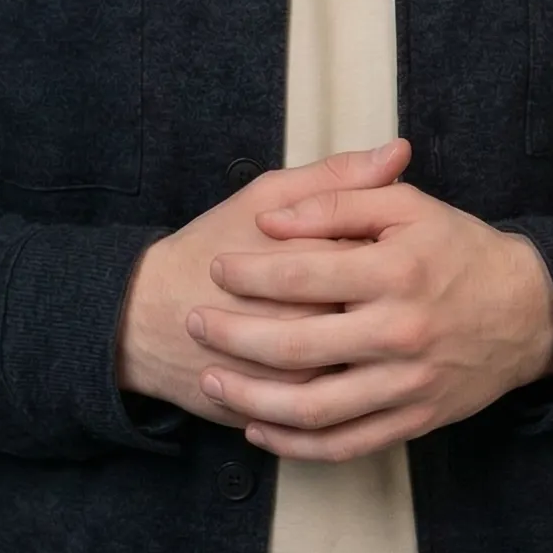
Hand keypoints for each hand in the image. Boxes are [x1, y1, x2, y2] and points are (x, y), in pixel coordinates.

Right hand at [115, 139, 414, 421]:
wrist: (151, 317)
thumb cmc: (212, 246)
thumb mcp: (266, 195)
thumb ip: (335, 176)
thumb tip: (400, 150)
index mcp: (317, 255)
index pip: (384, 248)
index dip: (383, 242)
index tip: (365, 239)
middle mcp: (317, 316)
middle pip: (380, 304)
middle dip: (377, 294)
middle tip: (356, 282)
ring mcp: (308, 368)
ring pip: (367, 354)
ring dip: (367, 338)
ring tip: (339, 315)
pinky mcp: (296, 402)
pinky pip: (344, 396)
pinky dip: (347, 375)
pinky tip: (333, 352)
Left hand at [186, 180, 552, 462]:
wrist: (530, 311)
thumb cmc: (460, 249)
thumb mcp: (410, 205)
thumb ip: (340, 201)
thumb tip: (274, 221)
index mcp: (396, 271)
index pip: (302, 273)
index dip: (250, 272)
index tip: (217, 267)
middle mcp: (400, 332)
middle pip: (295, 345)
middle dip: (232, 335)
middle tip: (193, 322)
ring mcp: (407, 383)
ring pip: (313, 408)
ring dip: (251, 400)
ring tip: (211, 380)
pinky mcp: (414, 419)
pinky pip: (345, 445)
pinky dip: (296, 445)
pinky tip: (259, 429)